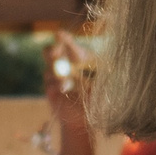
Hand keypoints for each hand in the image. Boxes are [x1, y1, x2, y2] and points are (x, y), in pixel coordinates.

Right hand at [42, 31, 95, 154]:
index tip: (60, 34)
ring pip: (49, 69)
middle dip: (51, 51)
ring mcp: (54, 78)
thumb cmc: (97, 100)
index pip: (70, 46)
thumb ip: (100, 76)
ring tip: (66, 85)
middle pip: (50, 52)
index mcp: (77, 60)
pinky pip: (50, 85)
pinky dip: (57, 86)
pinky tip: (63, 91)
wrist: (85, 120)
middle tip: (55, 53)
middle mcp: (63, 66)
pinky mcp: (50, 91)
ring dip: (58, 75)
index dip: (65, 39)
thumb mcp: (102, 86)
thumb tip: (105, 66)